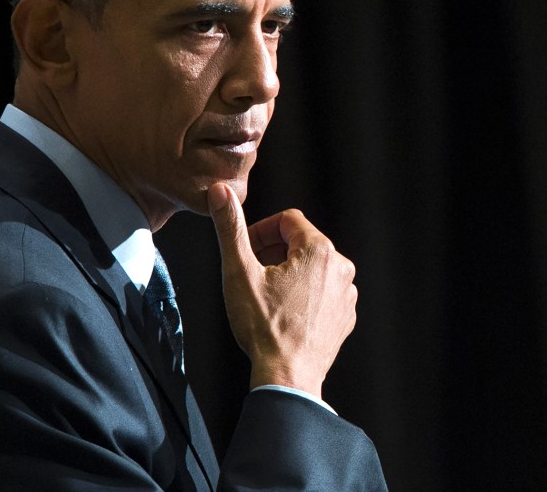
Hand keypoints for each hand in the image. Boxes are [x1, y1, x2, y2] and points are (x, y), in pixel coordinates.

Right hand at [207, 182, 356, 398]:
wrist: (288, 376)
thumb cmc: (263, 326)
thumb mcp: (239, 271)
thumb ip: (230, 227)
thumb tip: (221, 191)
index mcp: (319, 251)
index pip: (288, 220)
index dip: (260, 230)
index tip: (244, 249)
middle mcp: (341, 269)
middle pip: (301, 243)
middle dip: (272, 251)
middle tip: (250, 272)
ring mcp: (347, 295)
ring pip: (312, 268)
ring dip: (287, 272)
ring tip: (264, 295)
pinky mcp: (345, 317)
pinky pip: (322, 292)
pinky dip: (302, 294)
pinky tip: (282, 312)